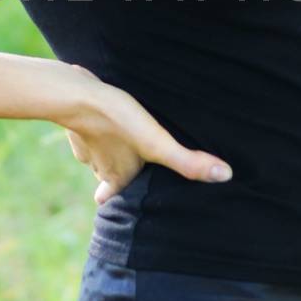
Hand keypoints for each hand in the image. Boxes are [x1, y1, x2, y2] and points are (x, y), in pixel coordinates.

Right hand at [61, 63, 232, 204]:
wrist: (75, 95)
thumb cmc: (118, 121)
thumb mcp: (157, 144)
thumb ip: (188, 162)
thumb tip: (225, 176)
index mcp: (117, 176)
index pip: (115, 198)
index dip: (118, 201)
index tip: (121, 205)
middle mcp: (99, 165)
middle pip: (110, 178)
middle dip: (118, 178)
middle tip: (130, 176)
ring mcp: (85, 143)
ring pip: (99, 154)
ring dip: (109, 152)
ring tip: (122, 146)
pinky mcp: (78, 121)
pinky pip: (88, 130)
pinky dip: (97, 128)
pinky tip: (106, 118)